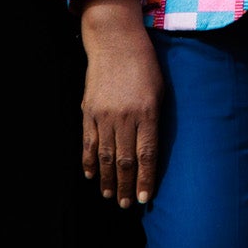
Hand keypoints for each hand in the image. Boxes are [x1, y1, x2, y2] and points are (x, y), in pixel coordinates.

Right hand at [77, 0, 164, 206]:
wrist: (115, 42)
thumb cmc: (144, 65)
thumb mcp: (159, 91)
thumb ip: (154, 120)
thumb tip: (150, 150)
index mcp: (147, 113)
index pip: (147, 155)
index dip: (146, 180)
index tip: (146, 198)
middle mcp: (125, 117)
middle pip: (125, 161)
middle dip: (127, 186)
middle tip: (127, 205)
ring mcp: (104, 115)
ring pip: (104, 156)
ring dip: (107, 180)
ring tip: (110, 196)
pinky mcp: (88, 111)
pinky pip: (88, 142)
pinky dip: (88, 162)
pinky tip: (91, 175)